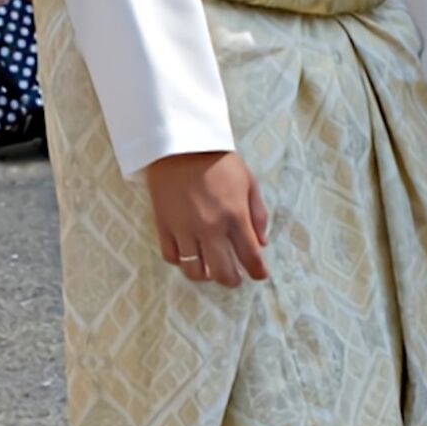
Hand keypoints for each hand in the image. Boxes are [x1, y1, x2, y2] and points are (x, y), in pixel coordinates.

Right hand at [146, 149, 268, 287]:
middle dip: (232, 281)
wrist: (180, 145)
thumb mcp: (248, 181)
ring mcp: (185, 229)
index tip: (260, 275)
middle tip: (235, 277)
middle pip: (222, 273)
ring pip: (194, 271)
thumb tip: (262, 243)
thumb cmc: (218, 161)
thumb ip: (258, 214)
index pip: (250, 257)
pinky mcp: (164, 226)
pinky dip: (182, 261)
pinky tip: (189, 254)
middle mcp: (210, 228)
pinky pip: (171, 257)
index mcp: (235, 216)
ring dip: (205, 276)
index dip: (258, 272)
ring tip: (210, 269)